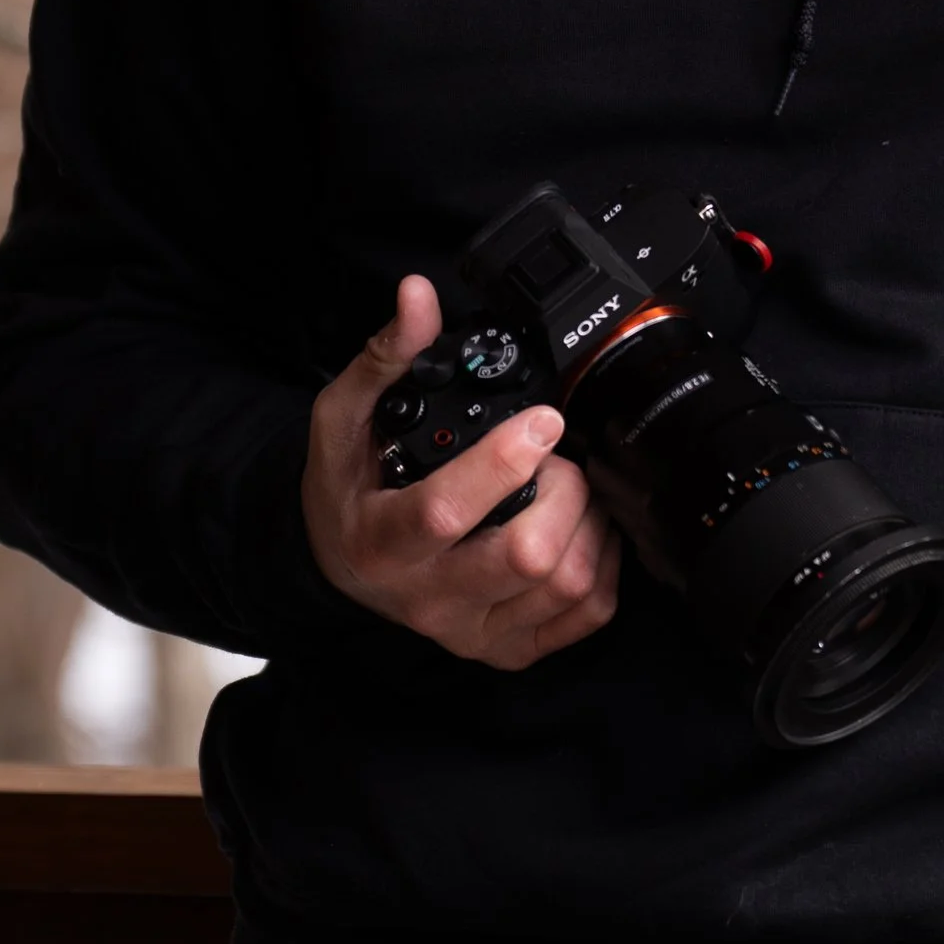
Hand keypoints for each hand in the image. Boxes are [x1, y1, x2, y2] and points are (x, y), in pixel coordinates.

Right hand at [302, 276, 620, 669]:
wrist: (340, 562)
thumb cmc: (347, 487)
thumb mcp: (344, 418)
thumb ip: (385, 357)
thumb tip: (417, 295)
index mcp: (381, 540)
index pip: (447, 511)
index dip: (504, 463)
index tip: (541, 420)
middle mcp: (428, 597)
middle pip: (526, 556)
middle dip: (563, 489)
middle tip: (556, 453)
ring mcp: (473, 630)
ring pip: (565, 585)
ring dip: (588, 521)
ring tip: (570, 483)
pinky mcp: (509, 648)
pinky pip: (584, 615)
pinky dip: (603, 564)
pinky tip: (582, 528)